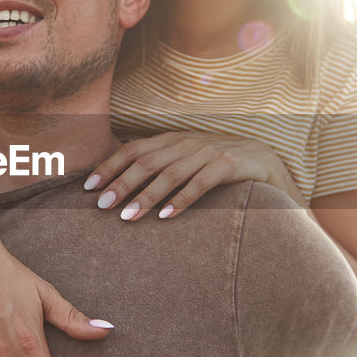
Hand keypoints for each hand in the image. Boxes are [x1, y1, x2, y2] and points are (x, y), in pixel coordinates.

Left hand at [85, 132, 297, 219]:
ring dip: (147, 195)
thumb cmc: (218, 166)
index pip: (133, 149)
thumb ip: (159, 167)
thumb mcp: (186, 162)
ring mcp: (208, 151)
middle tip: (102, 206)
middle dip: (121, 183)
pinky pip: (201, 182)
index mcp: (172, 139)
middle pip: (147, 161)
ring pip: (170, 173)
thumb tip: (120, 188)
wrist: (267, 162)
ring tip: (128, 216)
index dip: (110, 166)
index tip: (89, 187)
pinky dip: (182, 200)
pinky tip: (166, 216)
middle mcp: (187, 142)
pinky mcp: (230, 164)